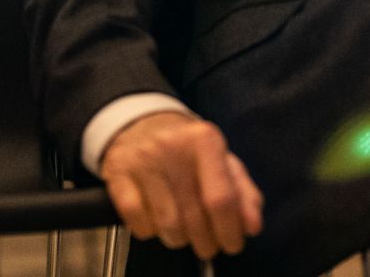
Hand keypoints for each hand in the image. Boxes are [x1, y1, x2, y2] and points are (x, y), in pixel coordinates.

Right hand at [99, 111, 263, 258]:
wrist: (142, 125)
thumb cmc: (188, 151)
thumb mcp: (222, 162)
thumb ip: (244, 193)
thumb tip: (252, 226)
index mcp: (204, 140)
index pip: (221, 199)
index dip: (230, 231)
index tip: (232, 244)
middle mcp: (171, 146)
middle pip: (194, 218)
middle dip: (205, 241)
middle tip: (207, 241)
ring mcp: (141, 160)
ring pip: (167, 225)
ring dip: (178, 238)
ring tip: (181, 228)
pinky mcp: (117, 173)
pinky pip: (137, 222)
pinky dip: (149, 231)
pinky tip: (155, 219)